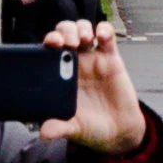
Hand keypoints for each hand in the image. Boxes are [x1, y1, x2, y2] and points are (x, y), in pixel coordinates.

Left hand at [45, 19, 144, 154]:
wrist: (118, 131)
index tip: (50, 43)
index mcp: (60, 74)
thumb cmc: (92, 127)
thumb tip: (43, 133)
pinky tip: (101, 35)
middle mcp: (74, 62)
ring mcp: (93, 58)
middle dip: (64, 31)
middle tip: (67, 41)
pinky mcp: (111, 58)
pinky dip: (104, 30)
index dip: (48, 41)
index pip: (49, 50)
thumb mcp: (73, 128)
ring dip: (81, 28)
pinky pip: (108, 36)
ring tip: (84, 39)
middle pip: (65, 33)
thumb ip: (59, 128)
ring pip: (83, 30)